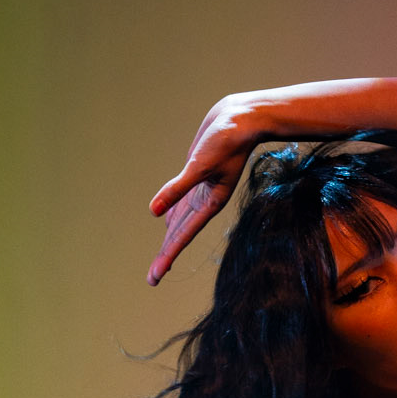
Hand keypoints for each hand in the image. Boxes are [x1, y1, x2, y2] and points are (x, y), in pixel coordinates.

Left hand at [147, 94, 266, 284]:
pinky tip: (164, 219)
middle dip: (166, 254)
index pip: (182, 236)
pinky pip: (180, 199)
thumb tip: (153, 212)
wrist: (242, 119)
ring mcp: (200, 189)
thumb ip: (176, 189)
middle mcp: (204, 201)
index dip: (167, 256)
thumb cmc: (227, 140)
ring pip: (179, 219)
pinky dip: (171, 212)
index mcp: (209, 204)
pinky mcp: (196, 174)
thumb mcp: (200, 165)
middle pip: (180, 234)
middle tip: (153, 278)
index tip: (155, 277)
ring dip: (169, 237)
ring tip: (161, 259)